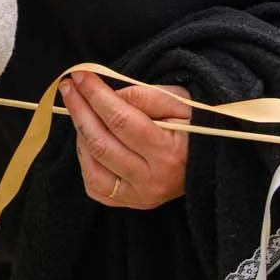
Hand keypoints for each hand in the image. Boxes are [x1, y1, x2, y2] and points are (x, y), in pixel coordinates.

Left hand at [61, 70, 192, 209]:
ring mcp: (139, 196)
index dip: (96, 95)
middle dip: (79, 110)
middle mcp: (151, 179)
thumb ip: (143, 95)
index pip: (120, 120)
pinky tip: (88, 140)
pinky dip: (85, 160)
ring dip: (80, 133)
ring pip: (92, 165)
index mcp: (168, 152)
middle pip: (101, 142)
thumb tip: (106, 94)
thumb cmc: (196, 126)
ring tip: (81, 110)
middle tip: (69, 87)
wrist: (210, 163)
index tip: (80, 75)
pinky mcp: (131, 204)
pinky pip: (95, 186)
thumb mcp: (179, 102)